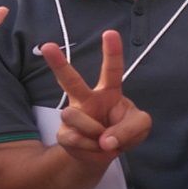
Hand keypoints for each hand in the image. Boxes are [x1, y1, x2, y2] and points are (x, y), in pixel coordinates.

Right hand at [38, 29, 150, 161]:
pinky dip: (91, 148)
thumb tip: (105, 140)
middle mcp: (87, 98)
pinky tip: (94, 148)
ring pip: (74, 115)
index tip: (110, 33)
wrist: (104, 155)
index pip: (112, 69)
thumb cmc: (123, 131)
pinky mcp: (64, 134)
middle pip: (70, 80)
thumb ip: (131, 129)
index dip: (112, 52)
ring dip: (94, 132)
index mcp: (109, 90)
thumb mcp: (140, 127)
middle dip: (58, 63)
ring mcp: (73, 115)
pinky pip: (75, 138)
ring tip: (103, 139)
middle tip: (47, 46)